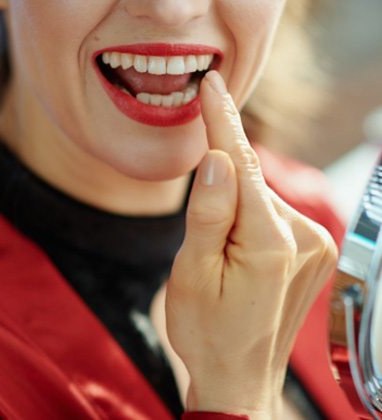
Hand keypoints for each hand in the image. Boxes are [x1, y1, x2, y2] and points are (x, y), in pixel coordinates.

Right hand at [165, 71, 337, 418]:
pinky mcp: (313, 251)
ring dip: (233, 210)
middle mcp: (304, 237)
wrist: (239, 376)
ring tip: (218, 259)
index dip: (221, 122)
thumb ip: (208, 214)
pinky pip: (271, 215)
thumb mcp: (192, 274)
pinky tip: (237, 253)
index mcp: (270, 243)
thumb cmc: (207, 331)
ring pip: (260, 199)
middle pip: (251, 183)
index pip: (243, 165)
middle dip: (219, 188)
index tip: (211, 85)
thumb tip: (217, 160)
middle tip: (200, 239)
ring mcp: (315, 245)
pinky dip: (248, 219)